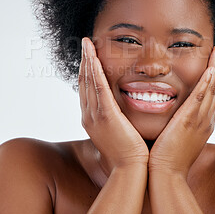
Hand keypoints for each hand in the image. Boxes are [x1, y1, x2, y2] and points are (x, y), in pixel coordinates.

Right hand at [78, 37, 148, 171]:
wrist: (130, 170)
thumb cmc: (129, 153)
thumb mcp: (119, 132)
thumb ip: (118, 118)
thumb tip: (124, 109)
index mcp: (92, 119)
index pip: (87, 89)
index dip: (87, 71)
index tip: (89, 56)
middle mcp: (89, 115)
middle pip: (84, 82)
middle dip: (84, 61)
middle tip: (85, 44)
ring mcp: (95, 115)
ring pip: (89, 82)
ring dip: (87, 61)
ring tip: (87, 44)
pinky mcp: (106, 116)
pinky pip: (98, 88)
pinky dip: (94, 72)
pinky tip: (93, 57)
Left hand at [148, 44, 214, 178]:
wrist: (166, 175)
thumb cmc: (167, 159)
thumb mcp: (178, 138)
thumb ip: (180, 124)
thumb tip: (174, 116)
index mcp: (203, 124)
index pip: (212, 95)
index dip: (214, 78)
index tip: (213, 63)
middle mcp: (206, 120)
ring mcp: (200, 121)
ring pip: (212, 89)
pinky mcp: (190, 121)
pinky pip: (201, 97)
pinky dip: (207, 82)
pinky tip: (210, 68)